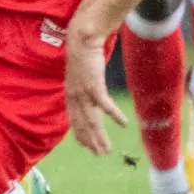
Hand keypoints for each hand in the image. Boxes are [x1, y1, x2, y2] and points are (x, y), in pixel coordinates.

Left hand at [64, 34, 127, 154]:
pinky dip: (114, 115)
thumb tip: (89, 93)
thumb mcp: (80, 75)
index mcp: (70, 95)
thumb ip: (83, 86)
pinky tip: (123, 124)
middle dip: (91, 141)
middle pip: (83, 125)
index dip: (80, 135)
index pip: (74, 120)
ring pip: (92, 121)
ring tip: (107, 149)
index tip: (86, 147)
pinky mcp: (94, 85)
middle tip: (100, 154)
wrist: (83, 39)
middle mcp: (74, 97)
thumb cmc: (83, 55)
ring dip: (100, 137)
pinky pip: (105, 105)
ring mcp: (83, 92)